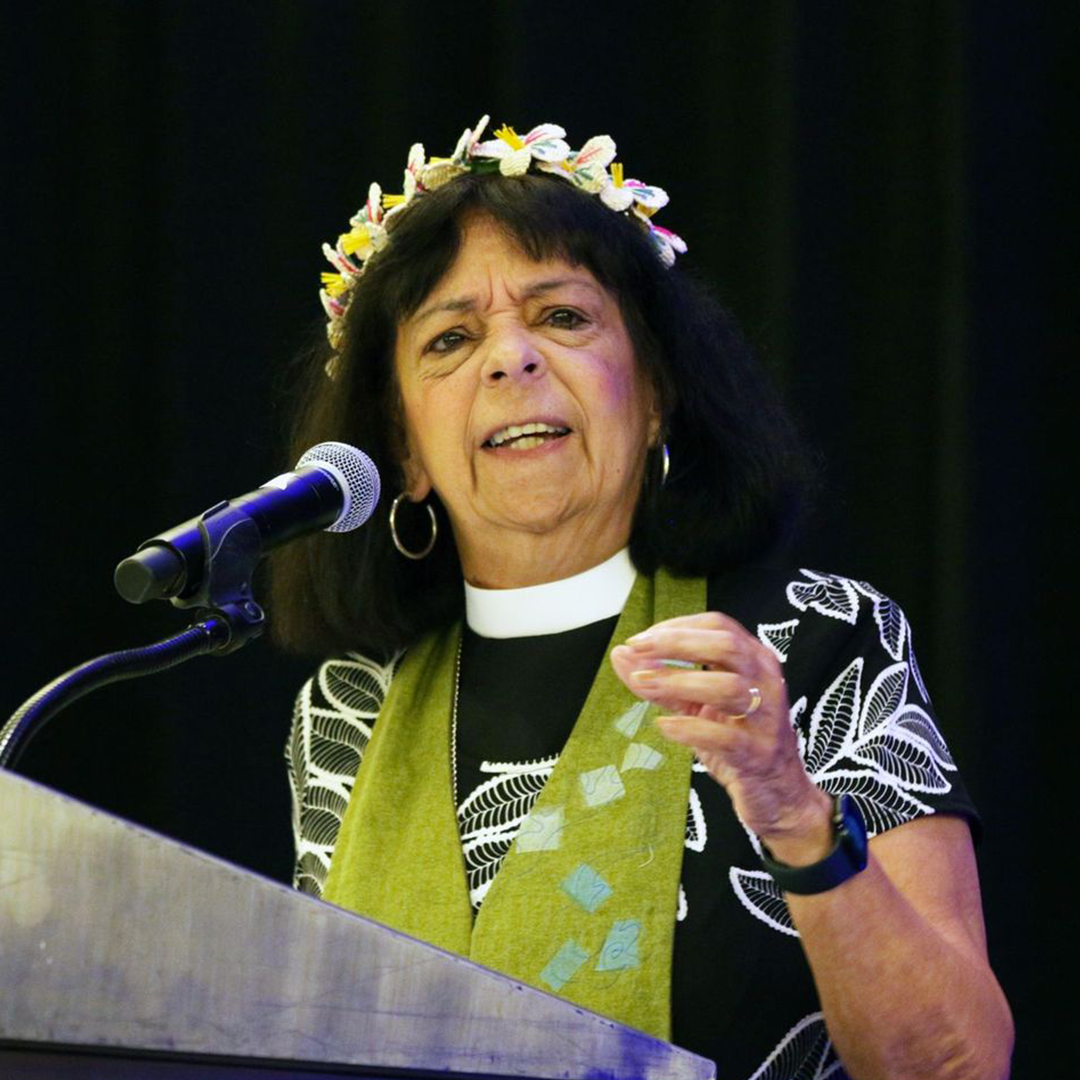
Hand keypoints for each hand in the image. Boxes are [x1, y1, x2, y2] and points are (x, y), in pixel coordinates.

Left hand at [610, 612, 833, 863]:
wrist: (777, 795)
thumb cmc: (736, 740)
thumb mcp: (696, 705)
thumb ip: (661, 680)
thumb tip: (621, 654)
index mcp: (754, 660)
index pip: (718, 625)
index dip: (677, 626)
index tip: (640, 639)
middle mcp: (766, 681)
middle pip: (726, 646)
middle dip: (677, 643)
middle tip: (637, 650)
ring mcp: (766, 719)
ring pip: (728, 687)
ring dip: (679, 681)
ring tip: (643, 684)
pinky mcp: (759, 755)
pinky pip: (726, 737)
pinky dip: (691, 728)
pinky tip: (665, 725)